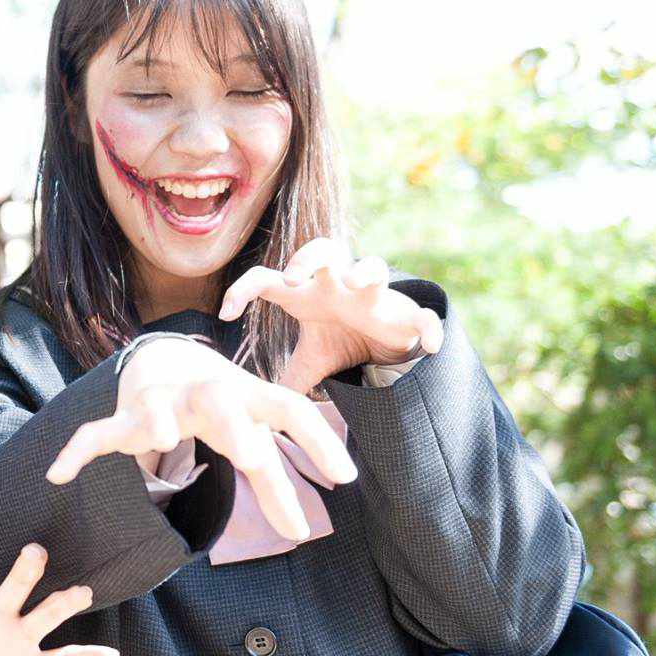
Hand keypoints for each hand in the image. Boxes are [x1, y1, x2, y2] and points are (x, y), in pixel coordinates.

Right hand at [46, 335, 355, 541]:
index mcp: (246, 396)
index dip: (317, 441)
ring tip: (159, 438)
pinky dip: (77, 452)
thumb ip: (274, 486)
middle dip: (233, 426)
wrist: (166, 360)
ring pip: (157, 408)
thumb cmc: (221, 408)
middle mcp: (204, 392)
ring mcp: (161, 401)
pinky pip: (97, 433)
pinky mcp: (124, 417)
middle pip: (222, 401)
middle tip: (253, 456)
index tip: (347, 479)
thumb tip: (300, 536)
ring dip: (156, 420)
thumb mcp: (252, 435)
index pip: (290, 410)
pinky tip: (58, 475)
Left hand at [217, 237, 442, 394]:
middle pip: (324, 248)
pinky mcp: (407, 316)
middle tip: (294, 278)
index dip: (242, 289)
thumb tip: (250, 406)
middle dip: (309, 256)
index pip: (267, 277)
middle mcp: (340, 286)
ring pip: (375, 267)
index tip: (225, 312)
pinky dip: (428, 329)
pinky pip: (423, 316)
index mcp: (307, 294)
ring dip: (367, 272)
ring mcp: (375, 297)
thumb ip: (284, 376)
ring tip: (356, 285)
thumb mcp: (309, 361)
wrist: (384, 345)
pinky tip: (431, 347)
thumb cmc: (340, 339)